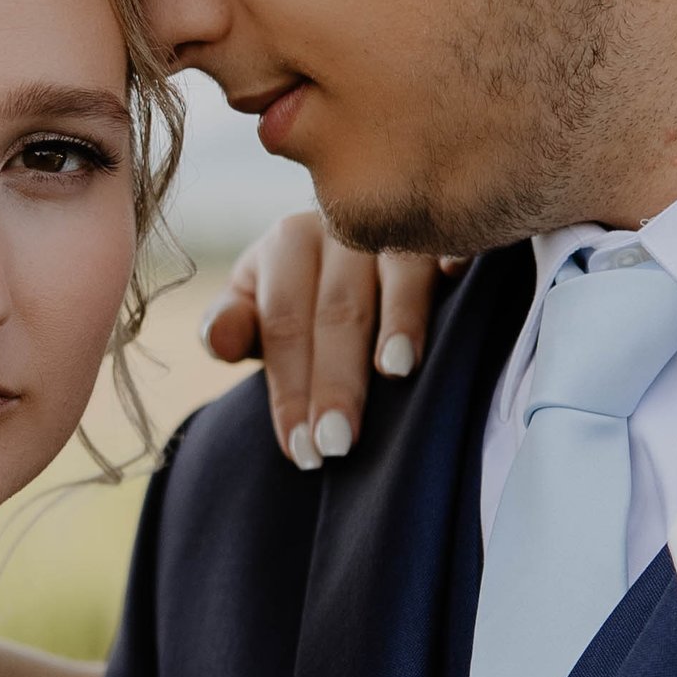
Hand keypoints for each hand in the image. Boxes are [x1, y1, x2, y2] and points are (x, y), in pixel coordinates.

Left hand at [202, 215, 455, 468]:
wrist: (353, 239)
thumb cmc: (303, 288)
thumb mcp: (258, 304)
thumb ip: (233, 325)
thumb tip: (220, 340)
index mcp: (289, 244)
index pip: (285, 325)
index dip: (290, 389)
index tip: (303, 451)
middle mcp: (343, 226)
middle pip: (338, 311)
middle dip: (337, 382)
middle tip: (338, 444)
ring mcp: (399, 224)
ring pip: (398, 276)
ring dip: (400, 322)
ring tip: (396, 371)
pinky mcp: (446, 226)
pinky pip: (451, 237)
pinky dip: (456, 251)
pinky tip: (456, 273)